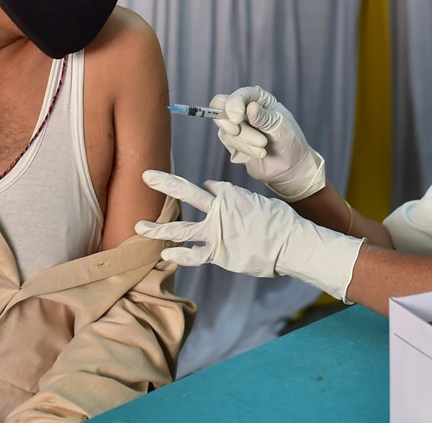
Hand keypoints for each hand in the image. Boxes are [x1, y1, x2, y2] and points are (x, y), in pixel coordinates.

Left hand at [135, 170, 362, 301]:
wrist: (291, 243)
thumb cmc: (282, 223)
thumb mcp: (261, 203)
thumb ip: (240, 199)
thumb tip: (222, 191)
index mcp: (231, 194)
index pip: (210, 189)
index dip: (210, 192)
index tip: (213, 195)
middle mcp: (220, 209)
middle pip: (186, 192)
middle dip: (165, 183)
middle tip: (146, 175)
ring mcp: (216, 232)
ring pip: (181, 228)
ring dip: (158, 227)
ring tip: (139, 226)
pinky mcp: (219, 253)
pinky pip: (193, 255)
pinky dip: (178, 256)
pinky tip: (164, 255)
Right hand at [209, 86, 325, 201]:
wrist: (291, 166)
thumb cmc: (290, 141)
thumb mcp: (280, 126)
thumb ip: (263, 118)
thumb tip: (250, 107)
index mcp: (258, 98)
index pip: (237, 96)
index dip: (233, 105)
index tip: (238, 119)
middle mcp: (244, 109)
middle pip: (220, 107)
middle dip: (229, 122)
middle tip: (237, 132)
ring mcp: (237, 125)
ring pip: (226, 129)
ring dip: (244, 140)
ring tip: (262, 147)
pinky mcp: (233, 142)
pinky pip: (229, 142)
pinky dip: (244, 148)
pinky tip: (259, 153)